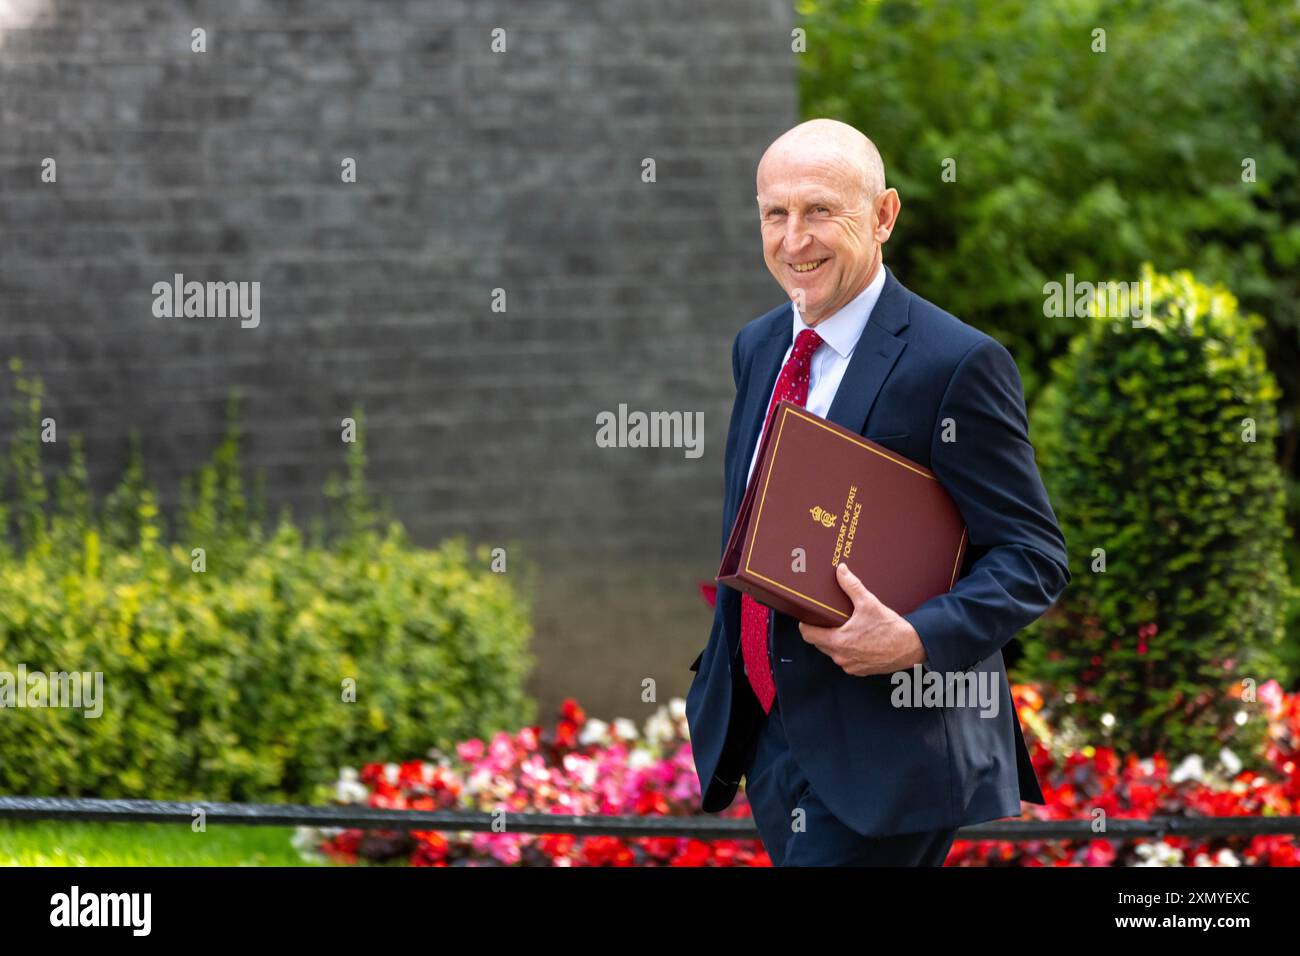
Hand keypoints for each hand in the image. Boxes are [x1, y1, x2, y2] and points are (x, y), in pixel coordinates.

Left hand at [798, 563, 927, 675]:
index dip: (806, 624)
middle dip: (821, 631)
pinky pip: (846, 660)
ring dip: (834, 641)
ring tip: (844, 627)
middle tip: (828, 618)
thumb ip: (851, 586)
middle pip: (818, 643)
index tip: (809, 616)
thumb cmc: (890, 628)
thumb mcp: (869, 603)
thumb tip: (841, 571)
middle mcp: (841, 657)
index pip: (808, 635)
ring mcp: (850, 666)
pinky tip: (857, 640)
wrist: (912, 647)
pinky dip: (847, 650)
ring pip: (832, 652)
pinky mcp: (860, 671)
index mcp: (838, 641)